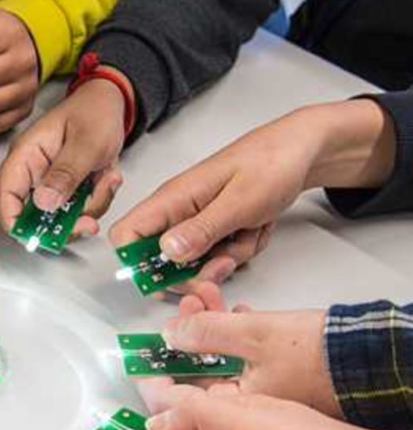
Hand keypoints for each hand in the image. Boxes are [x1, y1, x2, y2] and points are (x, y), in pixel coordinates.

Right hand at [0, 76, 125, 238]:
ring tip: (107, 181)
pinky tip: (108, 178)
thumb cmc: (94, 110)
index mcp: (25, 157)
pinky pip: (79, 210)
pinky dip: (97, 201)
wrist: (113, 102)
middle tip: (88, 221)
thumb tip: (44, 204)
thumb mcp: (85, 142)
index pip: (5, 197)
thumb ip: (65, 173)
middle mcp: (34, 174)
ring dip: (88, 208)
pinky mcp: (68, 190)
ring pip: (61, 218)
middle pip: (34, 216)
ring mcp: (51, 184)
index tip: (37, 238)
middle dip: (65, 223)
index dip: (15, 223)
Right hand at [110, 100, 397, 283]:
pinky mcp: (215, 228)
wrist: (303, 150)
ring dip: (226, 258)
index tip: (168, 279)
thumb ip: (201, 229)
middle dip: (193, 272)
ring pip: (195, 262)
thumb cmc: (271, 163)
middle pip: (160, 262)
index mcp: (171, 200)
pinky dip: (241, 249)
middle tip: (224, 264)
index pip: (125, 237)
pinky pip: (219, 255)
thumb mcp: (239, 201)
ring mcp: (197, 221)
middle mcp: (177, 212)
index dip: (137, 264)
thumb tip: (166, 252)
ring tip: (250, 230)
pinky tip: (256, 226)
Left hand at [135, 283, 339, 418]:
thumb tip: (170, 334)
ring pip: (221, 362)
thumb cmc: (325, 357)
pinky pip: (246, 360)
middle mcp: (246, 418)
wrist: (378, 357)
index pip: (178, 400)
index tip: (141, 350)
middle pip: (198, 376)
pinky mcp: (280, 385)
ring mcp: (263, 402)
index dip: (158, 371)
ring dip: (210, 327)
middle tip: (181, 305)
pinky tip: (232, 312)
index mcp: (234, 417)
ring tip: (203, 296)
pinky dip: (237, 334)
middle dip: (187, 336)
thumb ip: (205, 334)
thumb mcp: (253, 336)